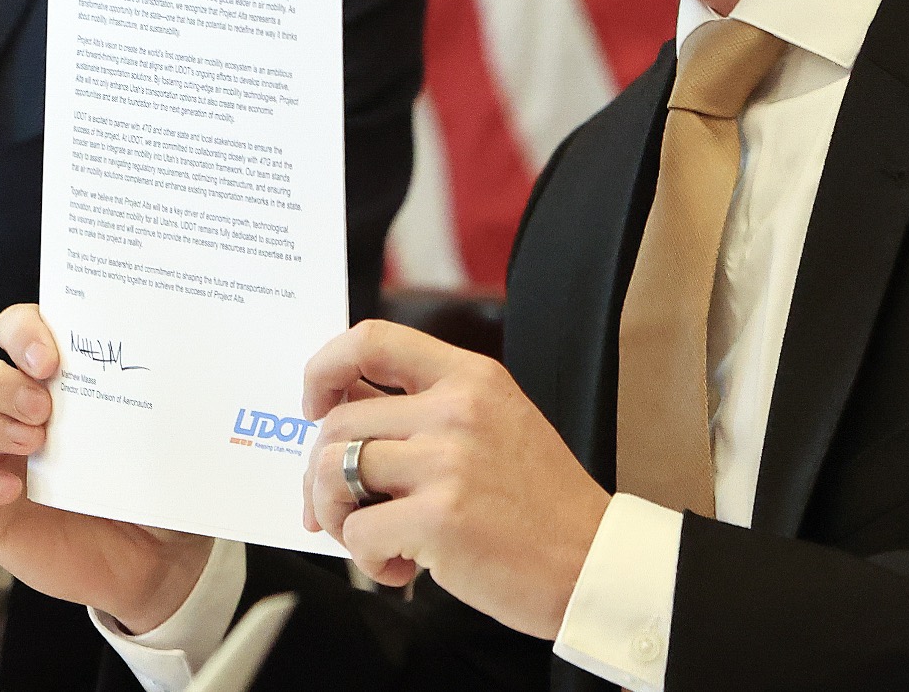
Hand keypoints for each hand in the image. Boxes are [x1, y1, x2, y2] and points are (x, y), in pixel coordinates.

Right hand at [0, 303, 211, 631]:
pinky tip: (11, 493)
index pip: (14, 326)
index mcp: (49, 376)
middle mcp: (6, 405)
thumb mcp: (159, 438)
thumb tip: (169, 366)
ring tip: (34, 446)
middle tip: (42, 409)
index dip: (22, 331)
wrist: (146, 561)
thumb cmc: (150, 485)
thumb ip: (151, 402)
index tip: (51, 362)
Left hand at [302, 321, 608, 638]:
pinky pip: (357, 531)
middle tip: (337, 508)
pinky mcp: (439, 519)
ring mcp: (447, 462)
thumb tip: (339, 419)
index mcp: (470, 377)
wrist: (594, 563)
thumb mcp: (495, 424)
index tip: (314, 406)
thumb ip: (427, 411)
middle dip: (321, 474)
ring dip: (336, 516)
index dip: (324, 369)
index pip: (371, 339)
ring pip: (335, 472)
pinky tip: (403, 568)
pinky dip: (367, 559)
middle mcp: (456, 409)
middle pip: (338, 422)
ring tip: (373, 539)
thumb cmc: (541, 506)